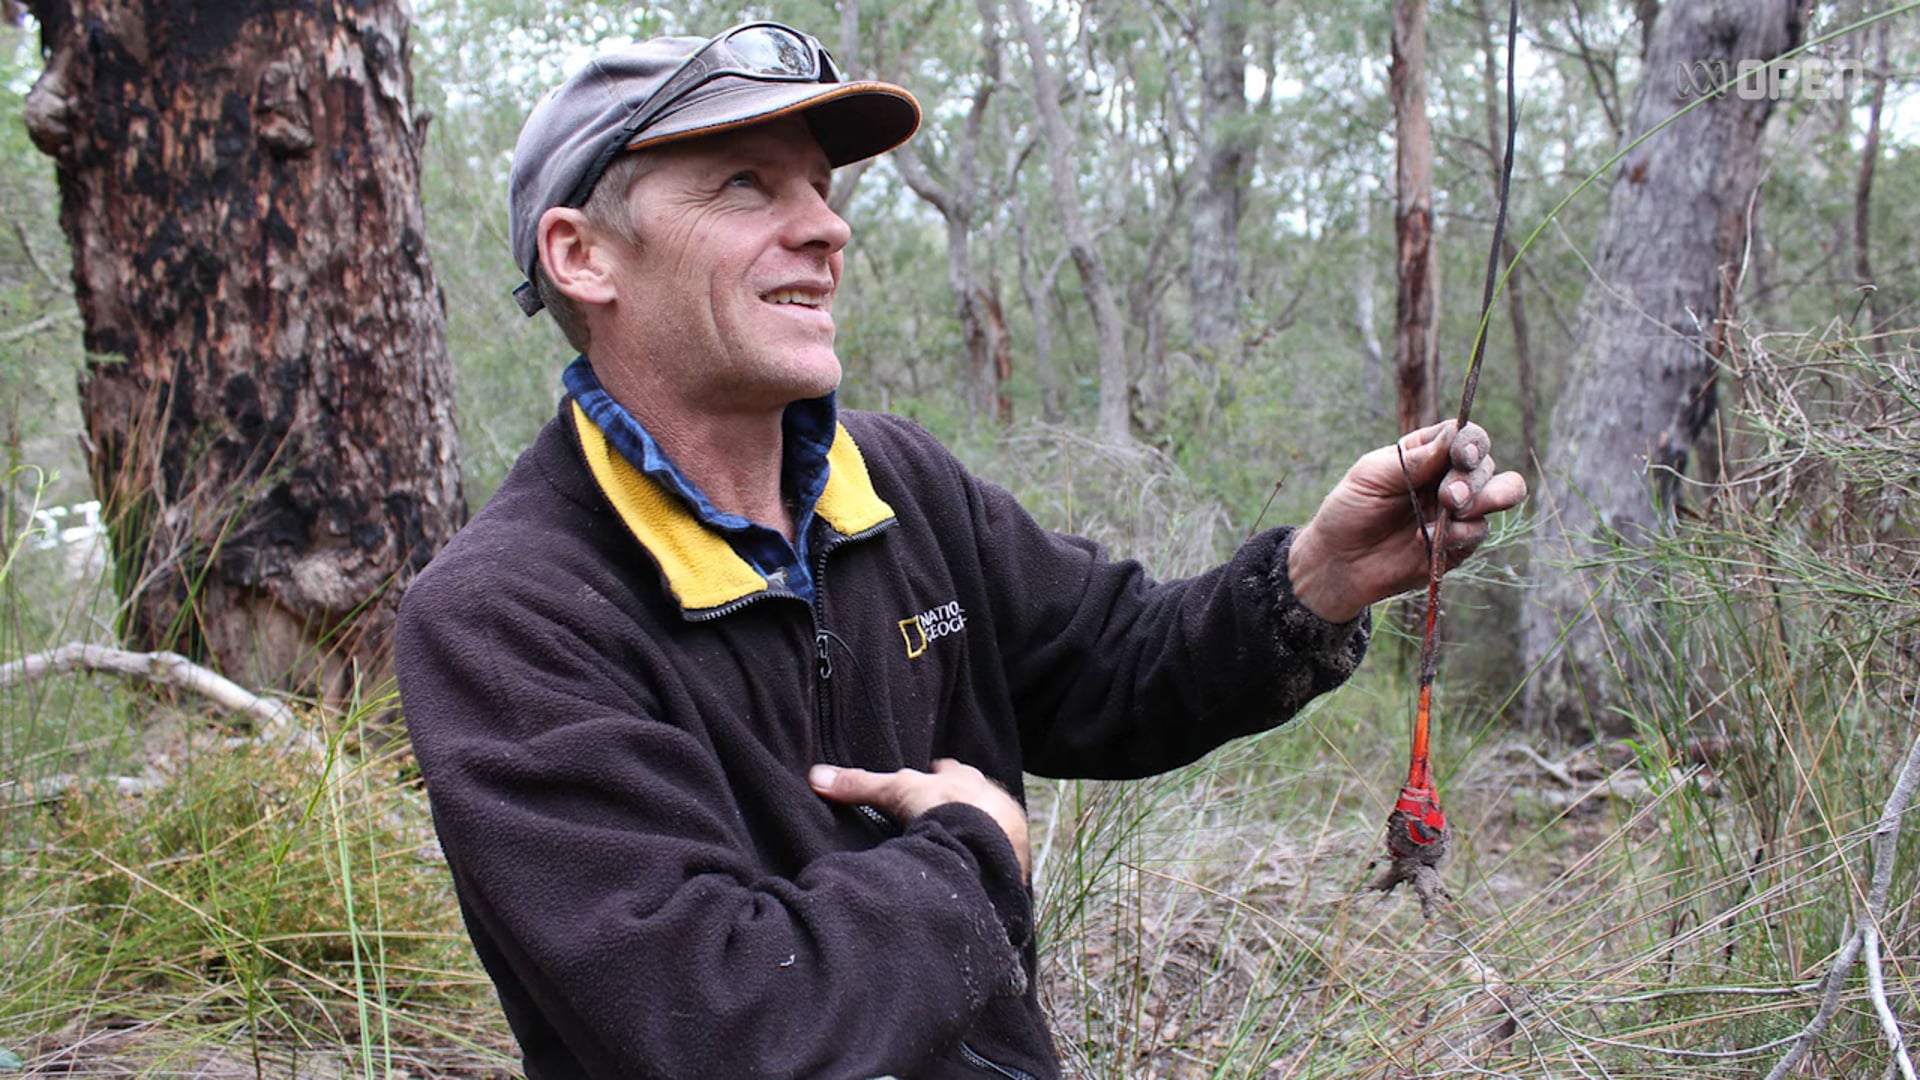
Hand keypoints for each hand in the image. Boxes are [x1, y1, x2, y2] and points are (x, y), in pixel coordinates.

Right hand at [809, 758, 1030, 882]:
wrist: (989, 841)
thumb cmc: (949, 806)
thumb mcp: (896, 791)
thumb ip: (860, 785)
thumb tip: (815, 775)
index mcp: (965, 778)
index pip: (949, 772)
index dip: (936, 776)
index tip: (925, 780)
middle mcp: (992, 799)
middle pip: (973, 798)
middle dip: (959, 806)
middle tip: (939, 818)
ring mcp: (1008, 828)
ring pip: (991, 827)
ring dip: (976, 836)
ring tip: (956, 851)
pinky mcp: (1014, 860)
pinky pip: (1001, 860)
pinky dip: (987, 866)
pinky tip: (976, 877)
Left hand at [1287, 420, 1526, 623]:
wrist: (1339, 563)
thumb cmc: (1349, 510)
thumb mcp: (1371, 475)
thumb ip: (1413, 458)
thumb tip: (1454, 434)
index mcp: (1427, 453)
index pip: (1466, 436)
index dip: (1471, 442)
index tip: (1460, 454)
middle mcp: (1448, 477)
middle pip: (1486, 463)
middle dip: (1472, 477)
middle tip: (1447, 497)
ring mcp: (1458, 510)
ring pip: (1501, 492)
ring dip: (1486, 498)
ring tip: (1454, 508)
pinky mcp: (1460, 543)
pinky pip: (1480, 531)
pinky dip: (1460, 534)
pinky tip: (1424, 539)